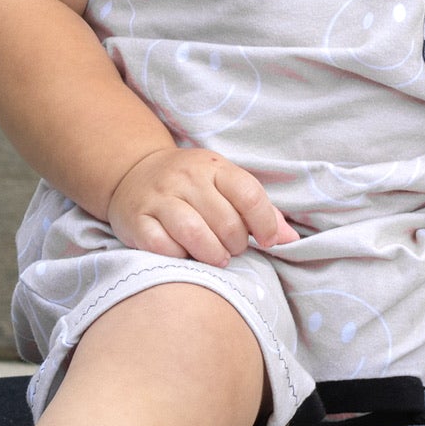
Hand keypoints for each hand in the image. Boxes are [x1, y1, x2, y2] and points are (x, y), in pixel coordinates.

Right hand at [105, 147, 298, 266]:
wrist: (133, 172)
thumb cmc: (190, 186)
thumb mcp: (224, 185)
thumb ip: (259, 210)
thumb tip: (291, 239)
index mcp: (214, 167)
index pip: (249, 195)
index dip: (264, 224)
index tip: (265, 241)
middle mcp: (186, 178)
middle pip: (226, 221)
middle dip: (236, 245)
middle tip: (232, 250)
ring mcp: (159, 198)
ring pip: (194, 233)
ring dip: (213, 255)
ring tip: (217, 258)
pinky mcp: (137, 219)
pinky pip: (162, 247)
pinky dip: (179, 257)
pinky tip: (184, 255)